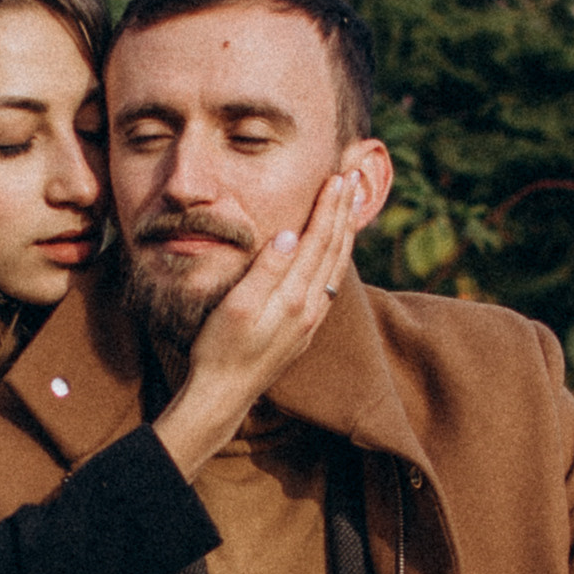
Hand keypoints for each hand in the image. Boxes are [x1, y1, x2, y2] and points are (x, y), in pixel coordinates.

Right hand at [152, 170, 363, 477]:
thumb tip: (288, 234)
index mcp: (294, 296)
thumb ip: (265, 270)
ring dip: (346, 234)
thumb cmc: (220, 350)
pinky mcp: (304, 330)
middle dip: (343, 212)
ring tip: (354, 207)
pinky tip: (337, 252)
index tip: (337, 178)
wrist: (224, 395)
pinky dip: (338, 260)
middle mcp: (310, 308)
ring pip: (337, 268)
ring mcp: (310, 320)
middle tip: (353, 179)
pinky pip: (331, 285)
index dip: (328, 207)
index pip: (317, 240)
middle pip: (334, 250)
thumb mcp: (236, 307)